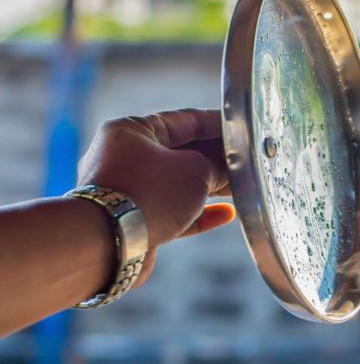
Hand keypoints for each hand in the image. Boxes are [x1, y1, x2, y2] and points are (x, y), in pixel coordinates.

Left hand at [77, 109, 234, 286]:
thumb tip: (225, 171)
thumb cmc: (149, 194)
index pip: (184, 120)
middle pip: (180, 152)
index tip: (240, 128)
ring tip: (238, 187)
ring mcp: (127, 190)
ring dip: (209, 186)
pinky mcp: (134, 219)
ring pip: (177, 183)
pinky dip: (198, 211)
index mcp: (132, 131)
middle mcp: (124, 157)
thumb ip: (216, 166)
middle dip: (215, 158)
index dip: (217, 124)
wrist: (111, 243)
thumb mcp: (195, 170)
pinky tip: (225, 213)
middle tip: (244, 161)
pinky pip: (171, 210)